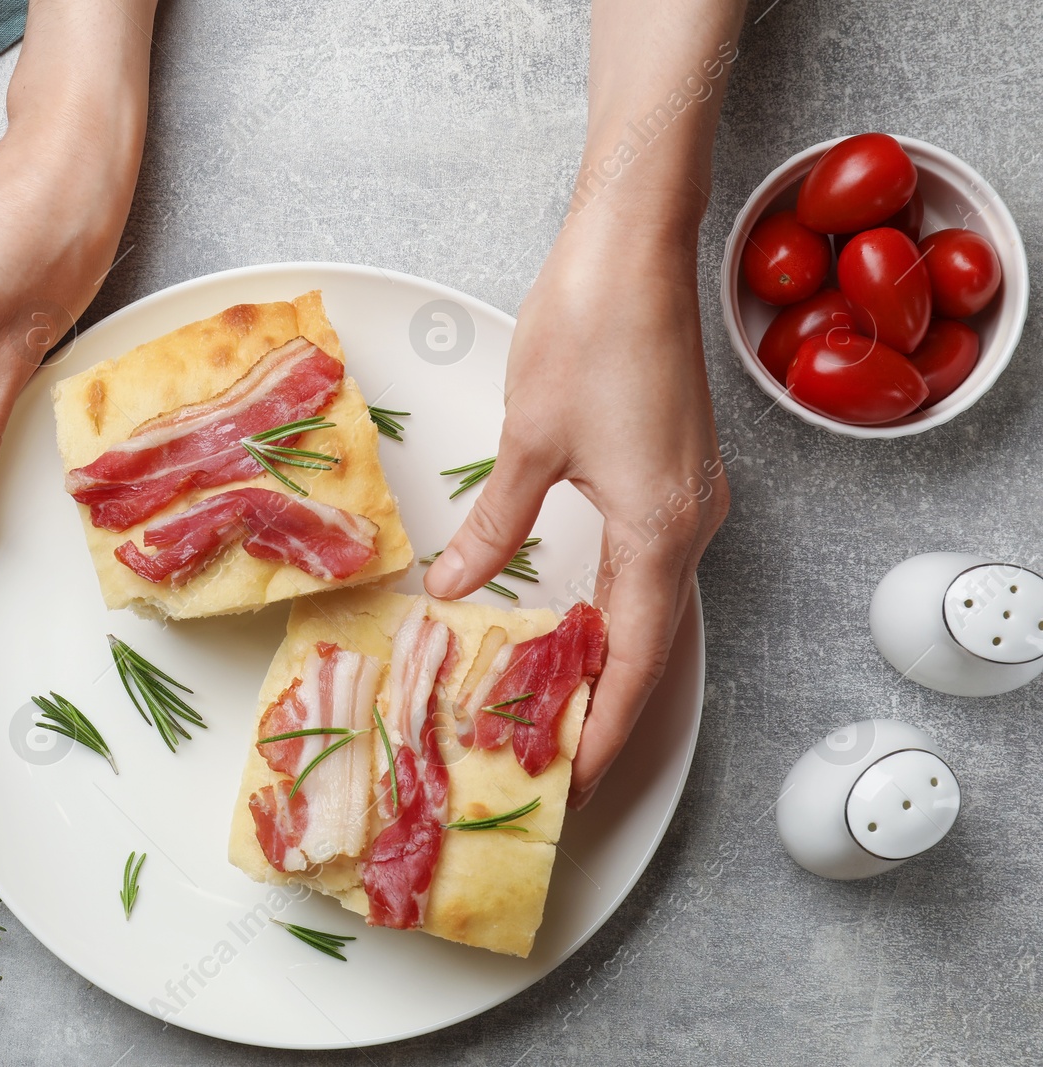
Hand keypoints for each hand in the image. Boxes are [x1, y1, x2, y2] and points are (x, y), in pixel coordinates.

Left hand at [422, 211, 729, 806]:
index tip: (572, 781)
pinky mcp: (674, 472)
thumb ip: (495, 530)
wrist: (634, 244)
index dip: (603, 729)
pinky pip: (647, 565)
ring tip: (554, 706)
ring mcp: (688, 497)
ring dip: (609, 660)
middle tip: (554, 760)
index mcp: (658, 528)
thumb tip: (457, 591)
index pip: (636, 660)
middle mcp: (688, 522)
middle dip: (605, 709)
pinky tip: (574, 622)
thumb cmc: (590, 327)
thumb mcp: (528, 443)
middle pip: (651, 644)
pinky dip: (613, 608)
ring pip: (651, 607)